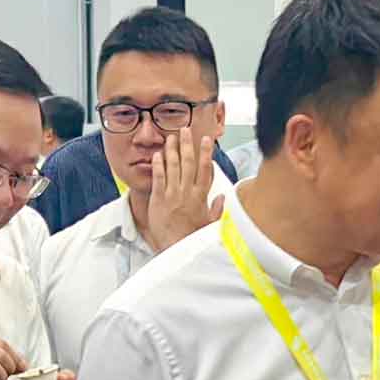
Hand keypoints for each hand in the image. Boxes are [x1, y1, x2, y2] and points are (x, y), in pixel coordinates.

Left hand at [132, 131, 219, 248]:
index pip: (205, 169)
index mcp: (200, 196)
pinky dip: (158, 165)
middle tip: (185, 130)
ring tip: (171, 137)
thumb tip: (222, 198)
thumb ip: (216, 210)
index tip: (206, 140)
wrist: (175, 248)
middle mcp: (187, 192)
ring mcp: (172, 194)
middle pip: (188, 163)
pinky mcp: (158, 199)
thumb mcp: (210, 224)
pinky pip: (158, 178)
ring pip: (173, 166)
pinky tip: (157, 154)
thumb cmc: (192, 238)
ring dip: (172, 150)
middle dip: (187, 144)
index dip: (205, 153)